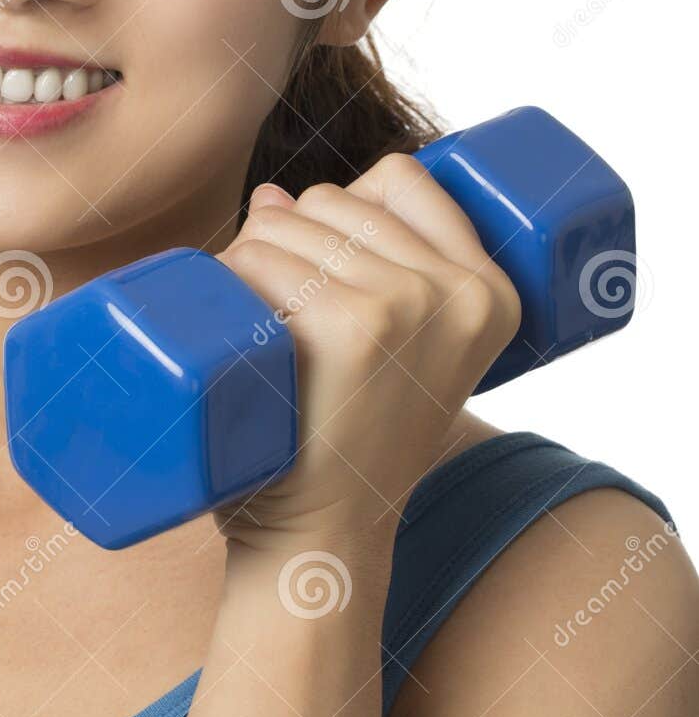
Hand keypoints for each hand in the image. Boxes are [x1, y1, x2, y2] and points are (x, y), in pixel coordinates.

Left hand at [213, 153, 521, 553]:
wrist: (322, 539)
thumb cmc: (344, 442)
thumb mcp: (399, 358)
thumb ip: (366, 270)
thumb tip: (270, 195)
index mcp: (491, 293)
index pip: (403, 176)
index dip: (344, 200)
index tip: (323, 263)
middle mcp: (459, 292)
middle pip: (332, 199)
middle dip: (281, 237)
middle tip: (274, 318)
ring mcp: (405, 305)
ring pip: (282, 223)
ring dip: (243, 259)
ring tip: (251, 328)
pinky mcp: (349, 325)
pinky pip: (258, 256)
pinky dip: (225, 277)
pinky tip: (234, 325)